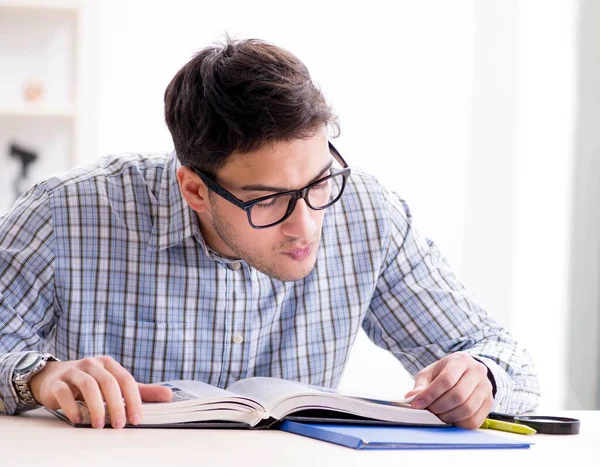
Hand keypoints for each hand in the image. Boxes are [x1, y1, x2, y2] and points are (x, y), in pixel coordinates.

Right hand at [29, 355, 172, 428]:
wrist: (52, 377)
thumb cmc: (90, 382)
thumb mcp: (115, 384)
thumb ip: (141, 391)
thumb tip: (169, 396)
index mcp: (109, 364)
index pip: (126, 380)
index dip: (133, 400)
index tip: (137, 419)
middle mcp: (92, 364)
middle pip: (109, 382)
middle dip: (117, 405)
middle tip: (120, 425)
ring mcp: (73, 371)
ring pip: (88, 386)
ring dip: (97, 407)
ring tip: (100, 425)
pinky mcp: (57, 382)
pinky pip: (65, 393)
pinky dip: (73, 407)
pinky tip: (79, 420)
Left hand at [404, 352, 493, 428]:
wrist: (467, 372)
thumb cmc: (445, 372)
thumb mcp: (430, 373)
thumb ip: (421, 385)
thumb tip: (411, 397)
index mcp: (461, 360)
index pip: (446, 380)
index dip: (430, 394)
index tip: (417, 404)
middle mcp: (477, 372)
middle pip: (458, 395)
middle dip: (438, 407)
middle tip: (427, 410)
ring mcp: (486, 388)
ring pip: (467, 409)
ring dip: (448, 416)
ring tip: (437, 415)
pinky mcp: (489, 403)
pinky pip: (475, 420)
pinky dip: (459, 423)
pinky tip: (449, 419)